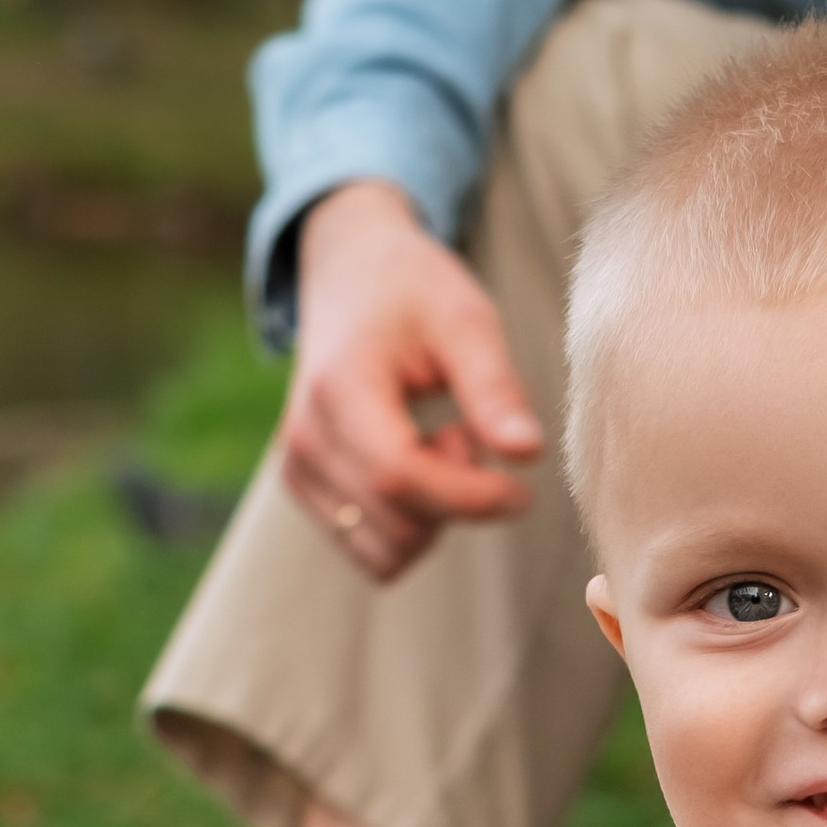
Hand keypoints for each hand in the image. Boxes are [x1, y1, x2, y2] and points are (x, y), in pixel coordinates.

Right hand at [280, 180, 545, 578]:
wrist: (349, 273)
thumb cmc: (414, 291)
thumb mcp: (466, 320)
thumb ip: (495, 388)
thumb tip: (529, 453)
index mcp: (339, 389)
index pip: (400, 477)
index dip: (470, 497)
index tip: (520, 492)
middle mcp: (305, 438)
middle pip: (399, 524)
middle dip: (454, 500)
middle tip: (466, 435)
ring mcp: (297, 468)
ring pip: (386, 552)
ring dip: (431, 517)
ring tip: (436, 445)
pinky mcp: (303, 486)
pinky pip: (371, 549)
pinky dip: (407, 523)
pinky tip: (412, 463)